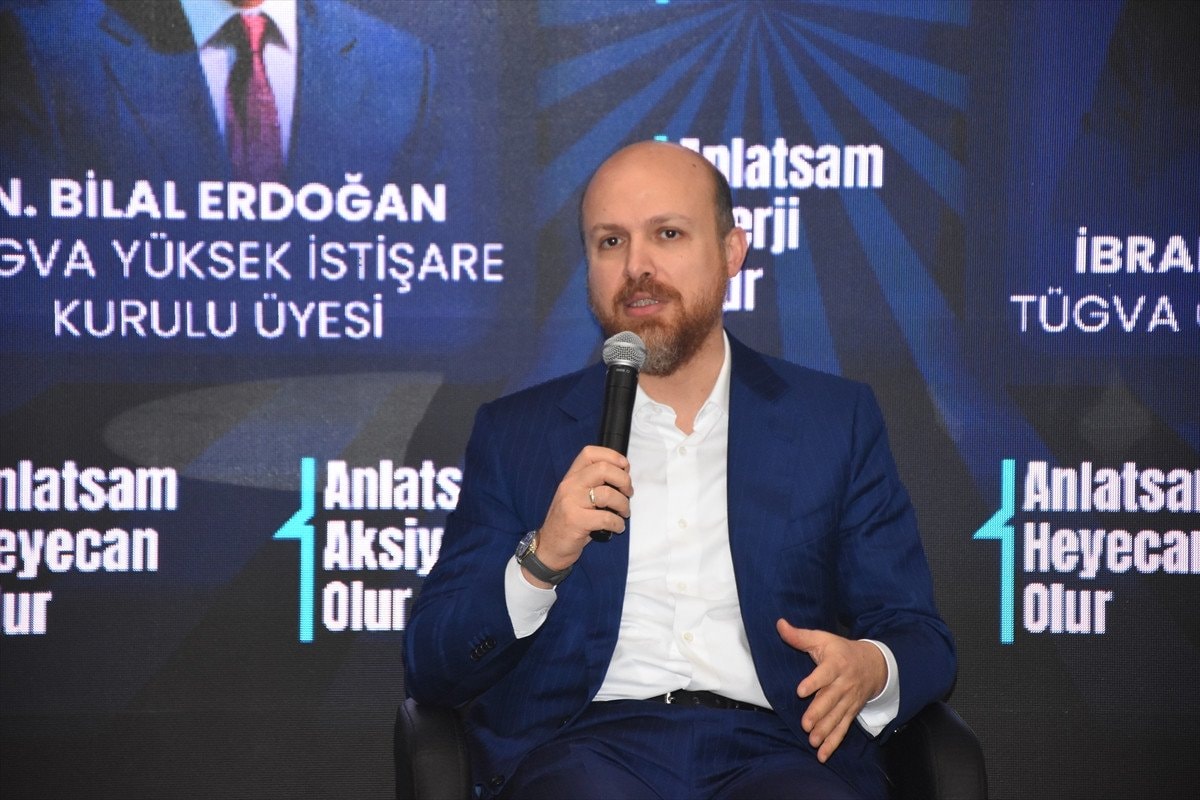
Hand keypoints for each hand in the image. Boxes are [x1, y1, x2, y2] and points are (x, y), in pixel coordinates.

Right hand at [527, 446, 631, 582]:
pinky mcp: (576, 521)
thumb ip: (593, 484)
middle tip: (628, 493)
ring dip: (623, 505)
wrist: (549, 547)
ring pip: (608, 494)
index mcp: (571, 477)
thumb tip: (623, 476)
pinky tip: (617, 528)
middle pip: (603, 469)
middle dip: (624, 480)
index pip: (590, 453)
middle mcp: (570, 485)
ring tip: (624, 513)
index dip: (612, 456)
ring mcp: (571, 503)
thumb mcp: (576, 496)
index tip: (624, 468)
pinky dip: (618, 524)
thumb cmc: (569, 521)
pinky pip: (606, 518)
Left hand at [776, 619, 885, 762]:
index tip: (801, 690)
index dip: (813, 682)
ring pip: (837, 717)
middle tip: (805, 724)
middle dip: (818, 713)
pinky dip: (834, 743)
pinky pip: (843, 729)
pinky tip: (822, 755)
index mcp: (835, 664)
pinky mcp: (850, 712)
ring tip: (813, 741)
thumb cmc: (841, 651)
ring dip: (825, 730)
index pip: (824, 674)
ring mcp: (848, 700)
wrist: (874, 664)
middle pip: (830, 700)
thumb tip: (779, 624)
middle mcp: (843, 684)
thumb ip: (800, 636)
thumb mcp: (822, 639)